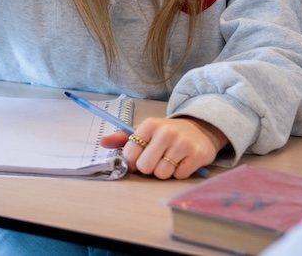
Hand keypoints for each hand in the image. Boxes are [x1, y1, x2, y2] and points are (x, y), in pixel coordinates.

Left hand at [100, 117, 226, 179]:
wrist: (199, 130)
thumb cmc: (166, 133)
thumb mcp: (144, 131)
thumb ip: (123, 138)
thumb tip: (102, 142)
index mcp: (150, 125)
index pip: (130, 152)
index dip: (132, 161)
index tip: (137, 159)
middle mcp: (166, 132)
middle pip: (145, 166)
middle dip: (147, 168)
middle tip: (154, 162)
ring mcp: (183, 144)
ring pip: (162, 174)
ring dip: (163, 172)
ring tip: (168, 162)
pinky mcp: (197, 155)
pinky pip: (179, 176)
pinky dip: (178, 174)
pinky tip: (180, 163)